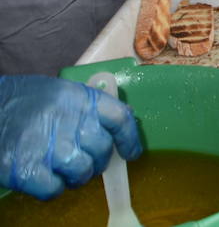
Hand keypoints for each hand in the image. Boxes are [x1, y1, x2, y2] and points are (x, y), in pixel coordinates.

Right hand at [0, 74, 141, 199]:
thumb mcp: (62, 92)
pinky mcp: (26, 170)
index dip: (129, 138)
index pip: (119, 118)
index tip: (130, 153)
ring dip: (76, 176)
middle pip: (102, 149)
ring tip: (62, 169)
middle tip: (84, 161)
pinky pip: (54, 189)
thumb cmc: (24, 102)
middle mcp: (68, 121)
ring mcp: (48, 147)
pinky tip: (43, 177)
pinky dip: (52, 188)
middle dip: (97, 160)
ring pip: (82, 172)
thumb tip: (121, 121)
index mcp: (80, 98)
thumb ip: (89, 107)